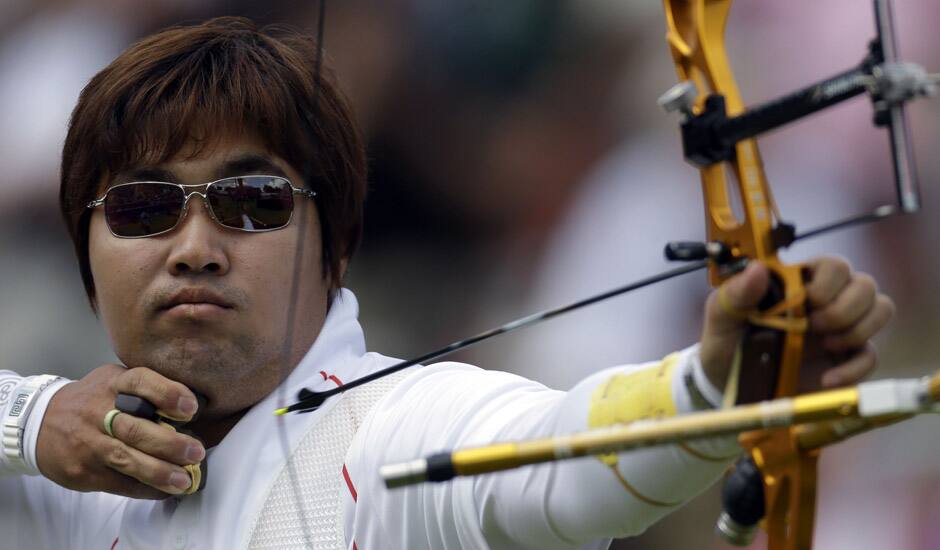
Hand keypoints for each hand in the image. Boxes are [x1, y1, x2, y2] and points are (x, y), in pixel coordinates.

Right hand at [36, 364, 204, 498]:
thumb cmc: (92, 400)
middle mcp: (98, 411)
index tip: (191, 408)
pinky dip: (145, 488)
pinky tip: (165, 490)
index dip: (167, 393)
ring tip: (185, 479)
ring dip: (159, 471)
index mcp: (112, 383)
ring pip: (126, 459)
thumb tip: (193, 406)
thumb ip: (146, 388)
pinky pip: (118, 482)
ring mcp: (89, 442)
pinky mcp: (83, 470)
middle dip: (170, 443)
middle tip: (196, 451)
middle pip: (135, 428)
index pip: (140, 381)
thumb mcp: (113, 380)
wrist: (39, 422)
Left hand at [699, 257, 894, 391]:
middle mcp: (825, 302)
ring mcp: (838, 330)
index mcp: (797, 283)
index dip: (829, 281)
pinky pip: (871, 355)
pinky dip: (854, 368)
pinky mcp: (845, 361)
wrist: (729, 387)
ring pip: (881, 309)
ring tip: (824, 345)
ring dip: (858, 329)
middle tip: (814, 327)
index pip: (834, 265)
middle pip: (865, 284)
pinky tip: (827, 378)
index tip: (808, 301)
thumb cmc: (726, 344)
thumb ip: (736, 293)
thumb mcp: (722, 318)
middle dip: (844, 307)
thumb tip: (759, 269)